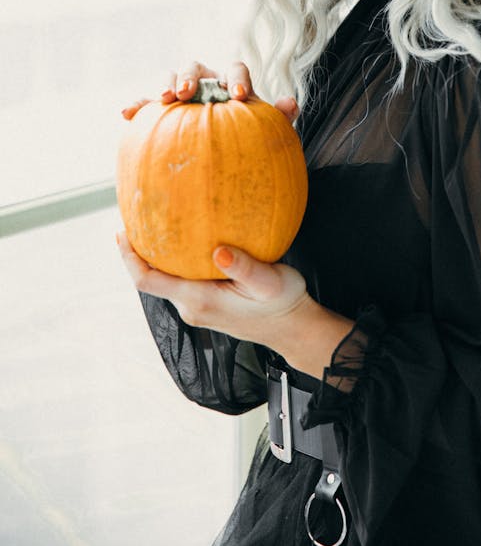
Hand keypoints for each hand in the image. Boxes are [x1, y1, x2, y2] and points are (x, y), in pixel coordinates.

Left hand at [118, 234, 353, 376]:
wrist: (293, 328)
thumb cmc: (283, 303)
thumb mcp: (270, 281)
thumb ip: (245, 267)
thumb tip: (219, 252)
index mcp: (199, 299)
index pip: (148, 281)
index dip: (129, 258)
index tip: (122, 232)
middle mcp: (191, 307)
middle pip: (151, 280)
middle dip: (139, 252)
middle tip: (136, 217)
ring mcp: (197, 309)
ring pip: (165, 281)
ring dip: (156, 258)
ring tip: (156, 225)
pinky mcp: (206, 306)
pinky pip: (180, 283)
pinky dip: (174, 263)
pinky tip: (184, 243)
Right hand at [120, 59, 298, 122]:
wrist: (222, 154)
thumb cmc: (246, 138)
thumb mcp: (264, 130)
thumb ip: (278, 118)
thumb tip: (291, 103)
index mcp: (232, 82)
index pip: (235, 69)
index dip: (236, 79)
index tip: (237, 96)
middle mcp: (206, 81)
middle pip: (197, 67)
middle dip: (191, 75)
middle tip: (188, 91)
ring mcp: (181, 92)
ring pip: (170, 77)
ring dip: (166, 83)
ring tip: (163, 99)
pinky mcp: (160, 110)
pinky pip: (146, 104)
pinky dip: (137, 105)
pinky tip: (126, 113)